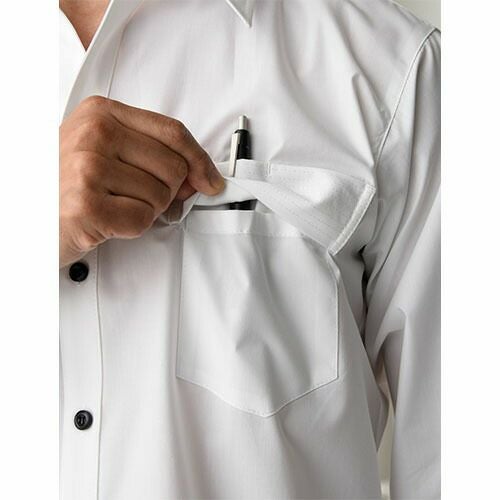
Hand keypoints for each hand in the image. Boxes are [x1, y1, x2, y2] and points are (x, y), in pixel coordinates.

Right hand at [59, 96, 224, 266]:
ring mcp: (88, 167)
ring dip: (146, 210)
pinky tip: (107, 220)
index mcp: (101, 113)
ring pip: (162, 196)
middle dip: (166, 191)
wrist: (29, 217)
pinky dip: (132, 227)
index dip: (200, 159)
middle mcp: (94, 134)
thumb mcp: (107, 153)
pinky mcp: (87, 204)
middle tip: (135, 196)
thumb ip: (152, 156)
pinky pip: (143, 219)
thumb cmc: (68, 185)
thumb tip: (200, 177)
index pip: (173, 131)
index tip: (210, 179)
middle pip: (174, 167)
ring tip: (114, 205)